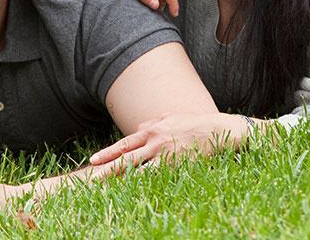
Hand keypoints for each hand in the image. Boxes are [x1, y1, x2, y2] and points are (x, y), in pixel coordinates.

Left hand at [87, 112, 251, 175]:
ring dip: (121, 180)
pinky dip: (144, 185)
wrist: (218, 130)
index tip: (94, 160)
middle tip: (91, 177)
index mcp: (151, 130)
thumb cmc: (194, 124)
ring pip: (138, 170)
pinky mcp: (177, 166)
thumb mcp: (169, 118)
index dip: (108, 153)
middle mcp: (155, 142)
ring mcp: (165, 155)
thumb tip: (137, 129)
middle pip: (126, 159)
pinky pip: (157, 177)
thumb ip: (152, 123)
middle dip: (107, 169)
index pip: (124, 144)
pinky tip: (133, 192)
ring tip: (106, 188)